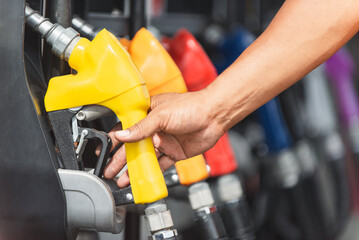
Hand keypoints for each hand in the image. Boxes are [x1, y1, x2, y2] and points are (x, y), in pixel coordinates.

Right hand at [103, 90, 223, 186]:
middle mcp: (155, 128)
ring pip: (145, 157)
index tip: (103, 150)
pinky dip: (152, 172)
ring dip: (133, 168)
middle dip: (119, 159)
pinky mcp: (174, 152)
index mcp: (148, 114)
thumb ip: (141, 128)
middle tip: (108, 170)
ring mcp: (164, 141)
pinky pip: (161, 164)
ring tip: (121, 179)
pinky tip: (143, 178)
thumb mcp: (161, 115)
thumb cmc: (191, 106)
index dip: (114, 139)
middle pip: (134, 146)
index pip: (126, 127)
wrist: (214, 116)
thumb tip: (121, 135)